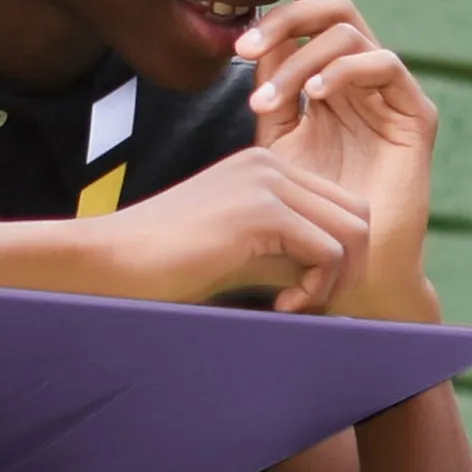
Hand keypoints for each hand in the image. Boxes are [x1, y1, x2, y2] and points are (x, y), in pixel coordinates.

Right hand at [91, 142, 374, 313]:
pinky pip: (328, 252)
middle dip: (350, 268)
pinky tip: (282, 306)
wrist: (113, 261)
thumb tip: (348, 277)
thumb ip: (293, 255)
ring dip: (335, 282)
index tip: (305, 291)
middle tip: (312, 303)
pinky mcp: (261, 210)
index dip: (341, 257)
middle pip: (359, 215)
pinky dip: (316, 289)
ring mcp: (266, 182)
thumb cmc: (171, 266)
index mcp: (266, 167)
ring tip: (295, 306)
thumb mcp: (246, 254)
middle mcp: (271, 164)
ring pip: (352, 232)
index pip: (343, 206)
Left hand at [237, 0, 437, 318]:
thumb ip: (271, 86)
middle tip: (245, 44)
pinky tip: (314, 96)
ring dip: (301, 56)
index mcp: (332, 75)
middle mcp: (365, 78)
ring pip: (352, 33)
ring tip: (268, 97)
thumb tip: (254, 35)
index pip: (316, 10)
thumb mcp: (276, 138)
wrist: (347, 264)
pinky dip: (345, 70)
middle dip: (287, 15)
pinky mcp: (417, 116)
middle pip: (335, 7)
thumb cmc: (308, 209)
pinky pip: (385, 65)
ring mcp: (393, 95)